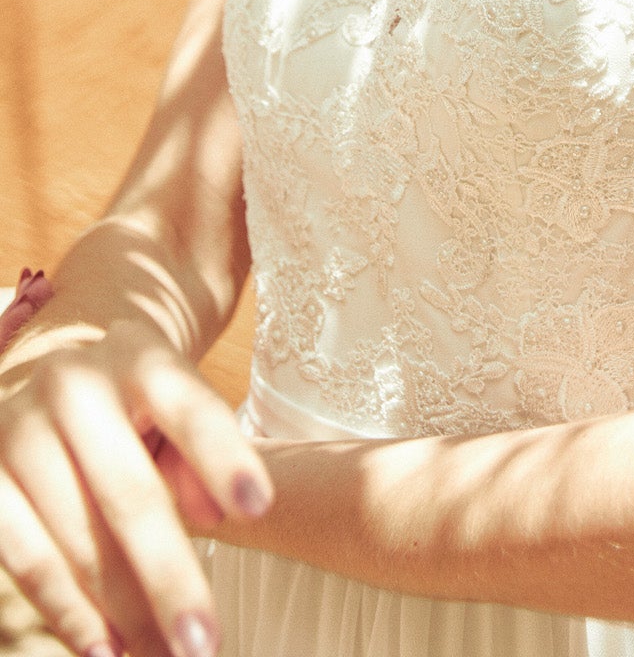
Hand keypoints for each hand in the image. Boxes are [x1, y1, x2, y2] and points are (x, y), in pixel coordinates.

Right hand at [0, 318, 271, 656]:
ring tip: (164, 655)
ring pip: (76, 536)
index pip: (190, 408)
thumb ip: (199, 454)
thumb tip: (212, 514)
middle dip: (170, 577)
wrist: (56, 372)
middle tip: (206, 644)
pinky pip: (24, 556)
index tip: (261, 509)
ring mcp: (20, 427)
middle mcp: (74, 384)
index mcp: (139, 356)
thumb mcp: (175, 411)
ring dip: (122, 611)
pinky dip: (66, 610)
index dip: (224, 457)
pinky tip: (104, 650)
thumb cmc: (137, 404)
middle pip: (130, 492)